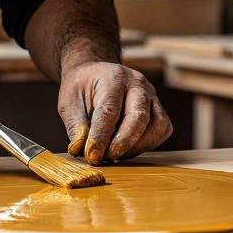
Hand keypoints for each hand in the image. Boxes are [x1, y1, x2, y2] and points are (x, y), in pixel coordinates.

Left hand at [57, 62, 171, 163]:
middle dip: (123, 143)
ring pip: (157, 125)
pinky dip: (148, 144)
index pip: (109, 111)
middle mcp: (137, 84)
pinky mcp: (158, 108)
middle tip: (106, 158)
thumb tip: (80, 149)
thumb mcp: (69, 103)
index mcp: (113, 78)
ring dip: (137, 146)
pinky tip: (128, 148)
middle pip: (139, 117)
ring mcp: (152, 95)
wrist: (95, 73)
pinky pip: (162, 129)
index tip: (92, 155)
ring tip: (116, 154)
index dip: (101, 136)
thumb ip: (76, 126)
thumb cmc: (82, 87)